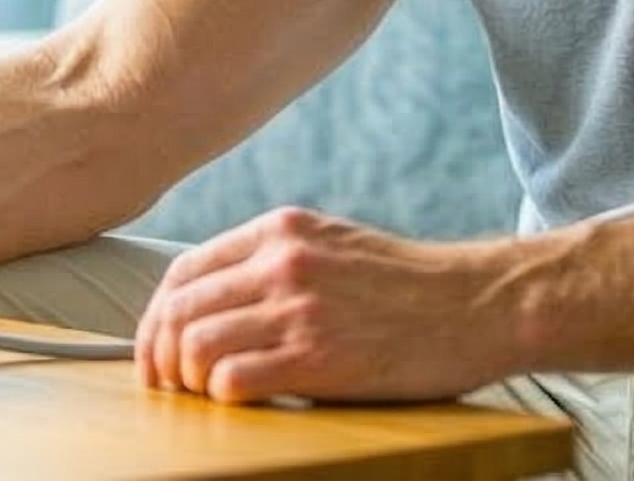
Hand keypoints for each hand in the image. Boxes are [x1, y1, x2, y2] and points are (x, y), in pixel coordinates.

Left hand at [134, 207, 520, 403]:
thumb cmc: (408, 286)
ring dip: (187, 381)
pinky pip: (233, 381)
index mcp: (281, 231)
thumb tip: (219, 302)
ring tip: (204, 397)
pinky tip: (238, 403)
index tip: (157, 349)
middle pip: (179, 309)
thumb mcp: (332, 246)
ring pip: (195, 345)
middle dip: (158, 356)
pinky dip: (221, 398)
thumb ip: (276, 262)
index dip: (156, 317)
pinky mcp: (318, 356)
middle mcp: (281, 262)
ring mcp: (299, 308)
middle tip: (166, 386)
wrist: (477, 304)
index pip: (184, 271)